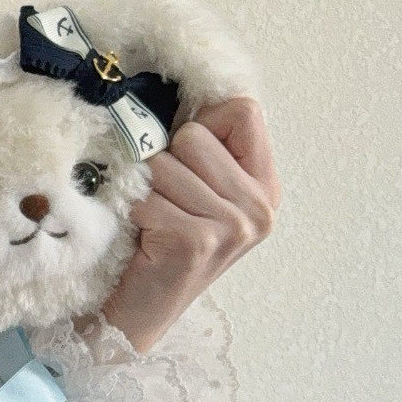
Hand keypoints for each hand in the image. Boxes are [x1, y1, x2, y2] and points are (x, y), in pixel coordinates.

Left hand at [99, 96, 280, 353]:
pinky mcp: (199, 241)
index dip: (203, 123)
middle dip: (166, 163)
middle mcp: (261, 208)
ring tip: (154, 223)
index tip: (185, 158)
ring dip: (147, 192)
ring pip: (166, 164)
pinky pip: (149, 197)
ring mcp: (235, 227)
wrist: (137, 314)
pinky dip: (135, 214)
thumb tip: (192, 87)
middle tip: (165, 203)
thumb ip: (205, 148)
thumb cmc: (159, 244)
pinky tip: (145, 240)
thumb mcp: (195, 191)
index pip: (244, 110)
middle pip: (197, 134)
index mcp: (266, 188)